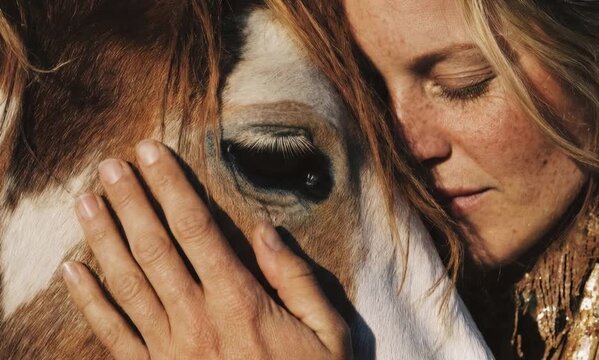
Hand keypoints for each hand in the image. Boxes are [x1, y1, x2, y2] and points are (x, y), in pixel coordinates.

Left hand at [62, 139, 351, 359]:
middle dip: (131, 202)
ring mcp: (169, 349)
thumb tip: (264, 230)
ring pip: (127, 283)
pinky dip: (89, 302)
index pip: (197, 228)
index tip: (151, 153)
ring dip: (104, 239)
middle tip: (110, 166)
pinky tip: (71, 271)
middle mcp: (197, 319)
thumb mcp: (329, 333)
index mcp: (240, 302)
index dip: (171, 186)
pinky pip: (113, 335)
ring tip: (85, 202)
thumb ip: (296, 279)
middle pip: (154, 247)